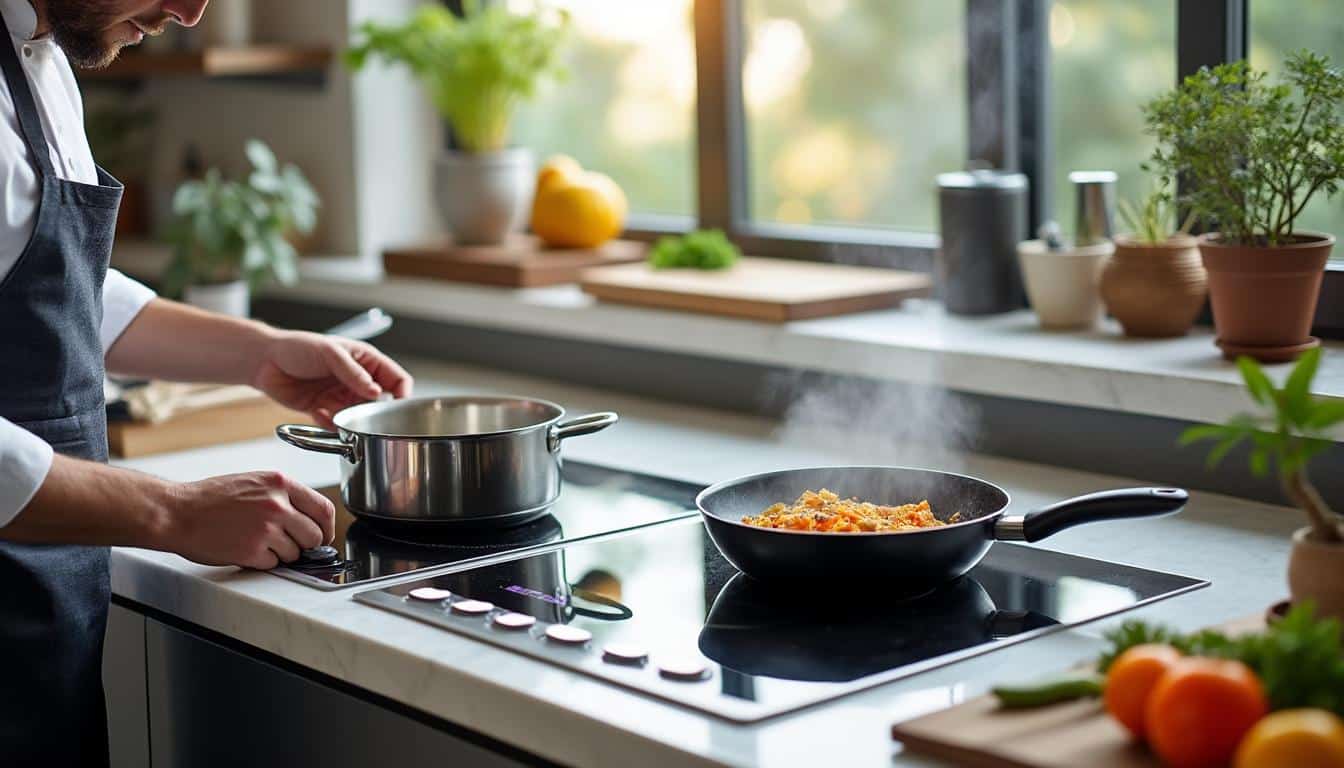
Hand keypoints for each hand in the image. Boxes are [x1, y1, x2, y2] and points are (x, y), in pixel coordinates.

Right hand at [163, 471, 335, 569]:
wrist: (177, 512)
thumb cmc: (210, 498)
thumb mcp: (254, 482)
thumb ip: (284, 496)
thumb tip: (309, 517)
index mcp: (280, 483)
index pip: (324, 508)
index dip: (327, 527)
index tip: (323, 535)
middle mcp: (277, 504)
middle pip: (315, 535)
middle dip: (305, 544)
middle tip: (288, 543)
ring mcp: (266, 529)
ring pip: (295, 553)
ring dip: (281, 553)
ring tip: (257, 541)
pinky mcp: (252, 551)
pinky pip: (273, 564)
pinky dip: (263, 562)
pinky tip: (245, 549)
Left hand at [252, 330, 412, 427]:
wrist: (263, 361)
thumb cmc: (297, 347)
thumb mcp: (330, 353)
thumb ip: (354, 373)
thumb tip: (376, 391)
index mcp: (366, 361)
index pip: (397, 379)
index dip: (402, 394)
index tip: (398, 407)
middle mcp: (357, 381)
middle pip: (380, 403)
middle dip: (374, 412)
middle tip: (365, 415)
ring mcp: (341, 396)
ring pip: (358, 417)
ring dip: (350, 420)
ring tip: (335, 412)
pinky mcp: (325, 410)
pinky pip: (336, 425)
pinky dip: (330, 423)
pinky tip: (318, 412)